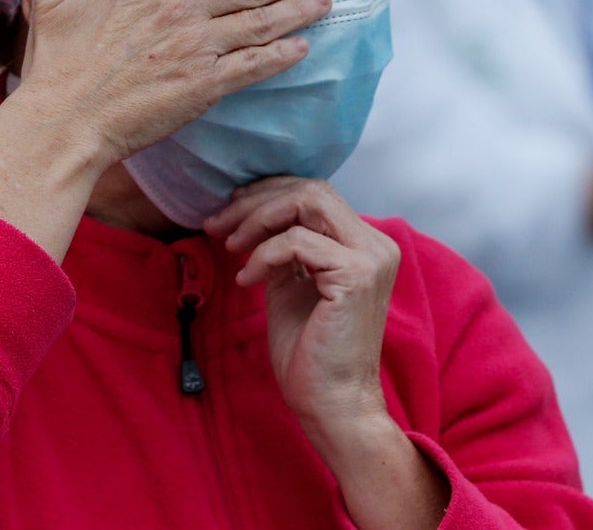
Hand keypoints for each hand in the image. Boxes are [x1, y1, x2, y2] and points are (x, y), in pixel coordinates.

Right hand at [14, 0, 333, 169]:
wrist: (64, 125)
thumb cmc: (58, 64)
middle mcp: (179, 8)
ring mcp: (196, 48)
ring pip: (262, 21)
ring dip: (299, 10)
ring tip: (325, 1)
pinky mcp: (205, 86)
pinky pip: (256, 65)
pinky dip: (284, 54)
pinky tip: (303, 47)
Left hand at [205, 177, 445, 527]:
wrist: (331, 403)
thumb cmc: (309, 351)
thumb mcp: (290, 283)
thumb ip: (283, 245)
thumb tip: (250, 210)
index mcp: (362, 243)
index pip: (313, 192)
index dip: (265, 194)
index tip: (227, 213)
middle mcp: (375, 244)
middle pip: (310, 188)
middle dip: (255, 201)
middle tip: (217, 224)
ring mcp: (371, 257)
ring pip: (306, 201)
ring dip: (257, 219)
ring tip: (229, 246)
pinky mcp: (357, 275)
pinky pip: (297, 241)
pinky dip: (263, 255)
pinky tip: (247, 280)